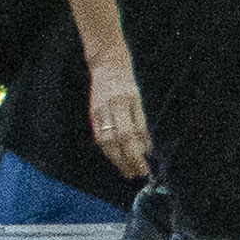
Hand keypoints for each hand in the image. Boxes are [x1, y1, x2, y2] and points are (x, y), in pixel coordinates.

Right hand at [88, 56, 150, 178]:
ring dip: (117, 160)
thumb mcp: (138, 101)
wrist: (106, 65)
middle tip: (137, 174)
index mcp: (123, 103)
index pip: (130, 136)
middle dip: (127, 161)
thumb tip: (147, 149)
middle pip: (116, 142)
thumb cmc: (126, 83)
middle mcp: (108, 109)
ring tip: (127, 171)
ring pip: (105, 142)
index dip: (136, 155)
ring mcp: (97, 112)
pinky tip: (116, 158)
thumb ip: (141, 125)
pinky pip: (98, 137)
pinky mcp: (91, 115)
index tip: (144, 168)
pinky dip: (107, 150)